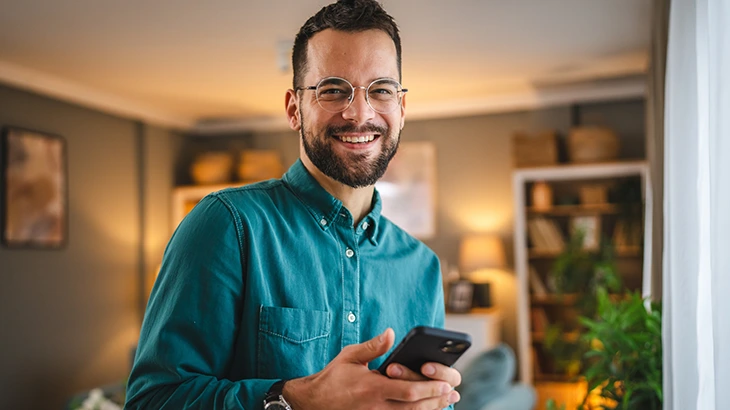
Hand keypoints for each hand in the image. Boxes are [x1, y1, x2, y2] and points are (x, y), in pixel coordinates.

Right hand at [283, 328, 458, 409]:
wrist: (314, 402)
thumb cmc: (333, 377)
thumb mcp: (350, 356)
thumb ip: (373, 346)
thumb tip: (392, 333)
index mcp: (372, 388)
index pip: (408, 392)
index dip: (429, 389)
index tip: (445, 384)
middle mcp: (376, 407)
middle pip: (414, 408)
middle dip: (436, 400)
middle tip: (452, 392)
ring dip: (431, 409)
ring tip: (447, 401)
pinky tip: (427, 409)